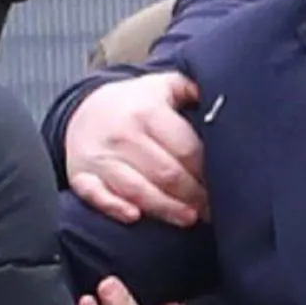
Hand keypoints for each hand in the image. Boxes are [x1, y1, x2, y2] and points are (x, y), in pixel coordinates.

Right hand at [67, 73, 208, 226]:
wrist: (82, 110)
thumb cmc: (133, 104)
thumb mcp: (162, 86)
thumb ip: (191, 88)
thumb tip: (222, 95)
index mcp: (147, 111)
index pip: (187, 149)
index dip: (208, 171)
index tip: (224, 185)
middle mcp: (123, 134)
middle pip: (167, 173)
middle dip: (194, 195)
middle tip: (212, 209)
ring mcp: (100, 157)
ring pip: (138, 190)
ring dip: (167, 208)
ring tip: (189, 218)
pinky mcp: (81, 176)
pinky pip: (97, 195)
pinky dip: (115, 207)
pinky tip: (135, 216)